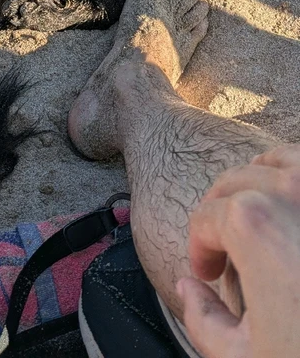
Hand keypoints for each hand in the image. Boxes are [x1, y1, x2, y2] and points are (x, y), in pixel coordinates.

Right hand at [178, 144, 299, 357]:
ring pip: (282, 161)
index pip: (207, 217)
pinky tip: (298, 213)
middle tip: (226, 247)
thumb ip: (204, 320)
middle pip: (238, 180)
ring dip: (263, 180)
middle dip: (222, 212)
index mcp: (255, 224)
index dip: (199, 247)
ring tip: (263, 214)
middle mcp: (294, 194)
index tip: (208, 272)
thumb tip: (192, 291)